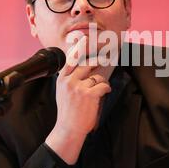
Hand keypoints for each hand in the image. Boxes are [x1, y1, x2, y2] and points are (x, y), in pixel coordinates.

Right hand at [45, 36, 111, 163]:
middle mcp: (69, 80)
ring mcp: (78, 87)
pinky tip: (104, 92)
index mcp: (62, 79)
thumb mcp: (63, 92)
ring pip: (97, 75)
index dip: (81, 47)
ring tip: (101, 87)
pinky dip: (106, 88)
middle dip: (99, 60)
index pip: (72, 58)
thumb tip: (84, 66)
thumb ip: (70, 79)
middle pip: (88, 63)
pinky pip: (103, 84)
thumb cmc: (68, 111)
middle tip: (106, 59)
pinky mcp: (88, 94)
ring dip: (102, 81)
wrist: (68, 129)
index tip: (87, 39)